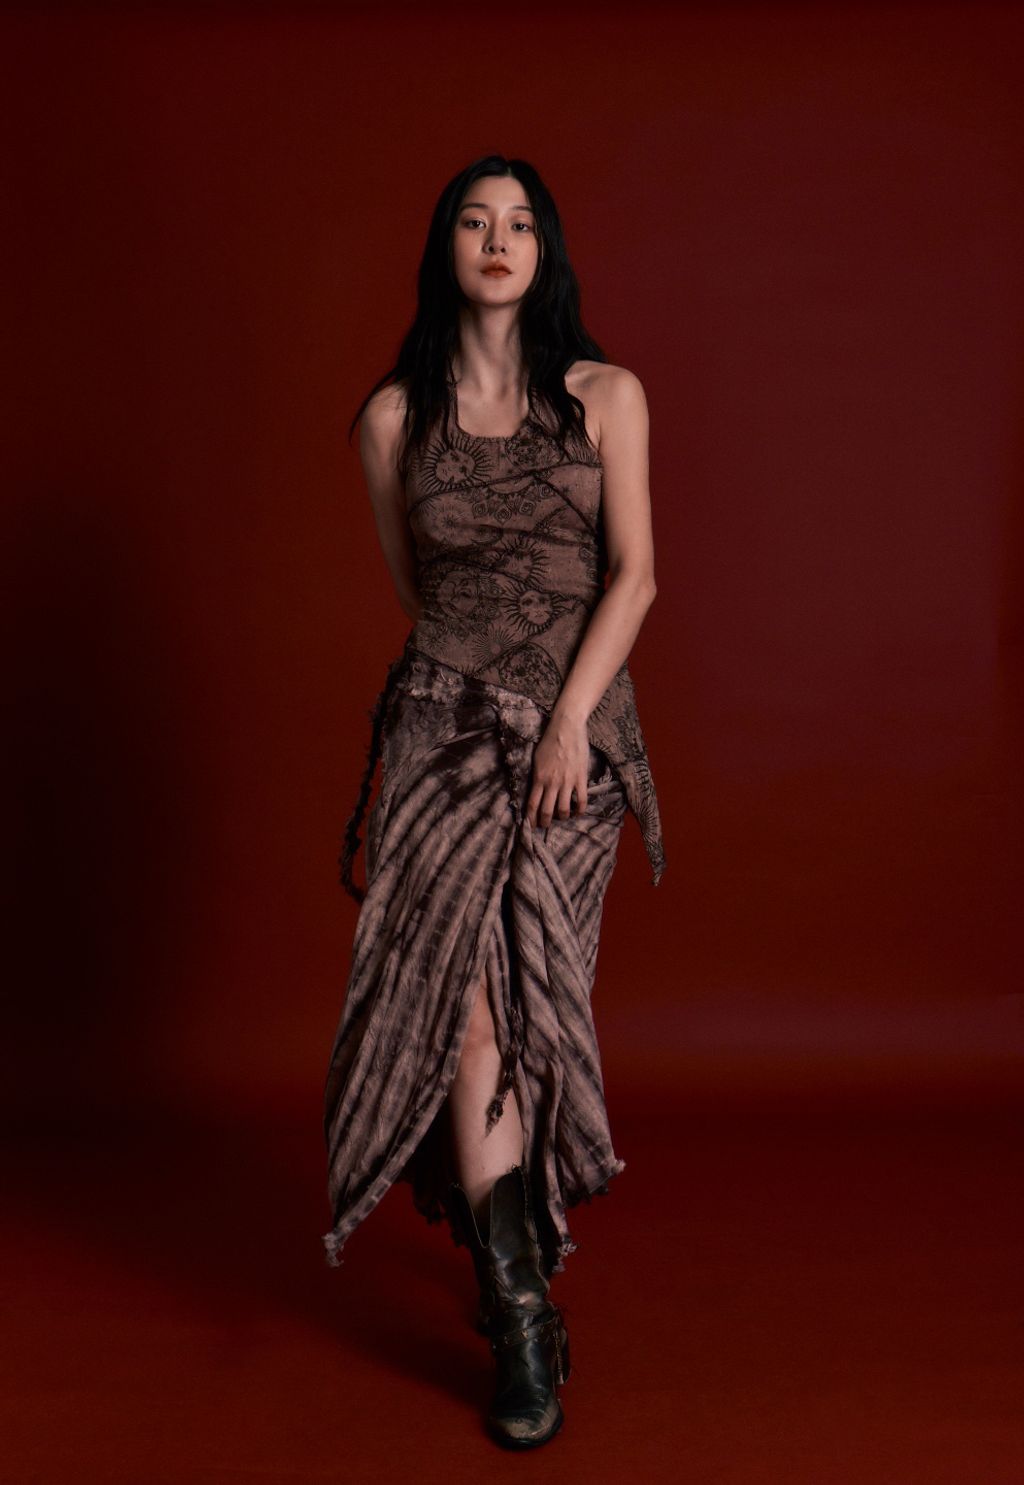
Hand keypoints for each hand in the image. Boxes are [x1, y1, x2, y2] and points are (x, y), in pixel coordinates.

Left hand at [525, 713, 589, 829]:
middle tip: (545, 826)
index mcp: (539, 778)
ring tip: (562, 818)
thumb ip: (537, 775)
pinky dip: (579, 810)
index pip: (532, 804)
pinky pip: (581, 800)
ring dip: (562, 817)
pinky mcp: (580, 778)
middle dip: (545, 822)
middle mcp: (551, 783)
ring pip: (563, 809)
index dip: (530, 818)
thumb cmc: (549, 740)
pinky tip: (578, 812)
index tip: (530, 826)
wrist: (566, 728)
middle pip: (546, 810)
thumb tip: (536, 787)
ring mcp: (567, 782)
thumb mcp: (537, 758)